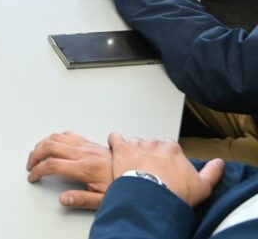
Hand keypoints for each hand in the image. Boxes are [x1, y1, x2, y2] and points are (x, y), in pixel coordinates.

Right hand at [26, 131, 113, 209]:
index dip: (38, 170)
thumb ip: (81, 199)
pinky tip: (52, 143)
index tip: (33, 176)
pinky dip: (55, 137)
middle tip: (30, 165)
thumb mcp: (103, 199)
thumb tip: (62, 199)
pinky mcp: (90, 142)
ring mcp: (86, 145)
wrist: (138, 175)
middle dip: (34, 155)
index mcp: (85, 168)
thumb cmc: (121, 187)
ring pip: (56, 137)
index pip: (52, 165)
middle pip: (49, 146)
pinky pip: (67, 134)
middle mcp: (84, 153)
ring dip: (41, 144)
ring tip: (36, 154)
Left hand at [109, 133, 223, 207]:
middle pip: (151, 145)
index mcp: (173, 149)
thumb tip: (220, 163)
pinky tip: (116, 150)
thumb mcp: (203, 185)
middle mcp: (155, 143)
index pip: (169, 148)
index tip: (164, 168)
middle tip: (148, 169)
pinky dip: (115, 142)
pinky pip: (115, 138)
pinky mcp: (121, 149)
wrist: (154, 197)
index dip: (166, 158)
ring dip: (133, 151)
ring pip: (134, 143)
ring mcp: (137, 144)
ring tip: (132, 165)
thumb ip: (212, 171)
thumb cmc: (176, 192)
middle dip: (149, 155)